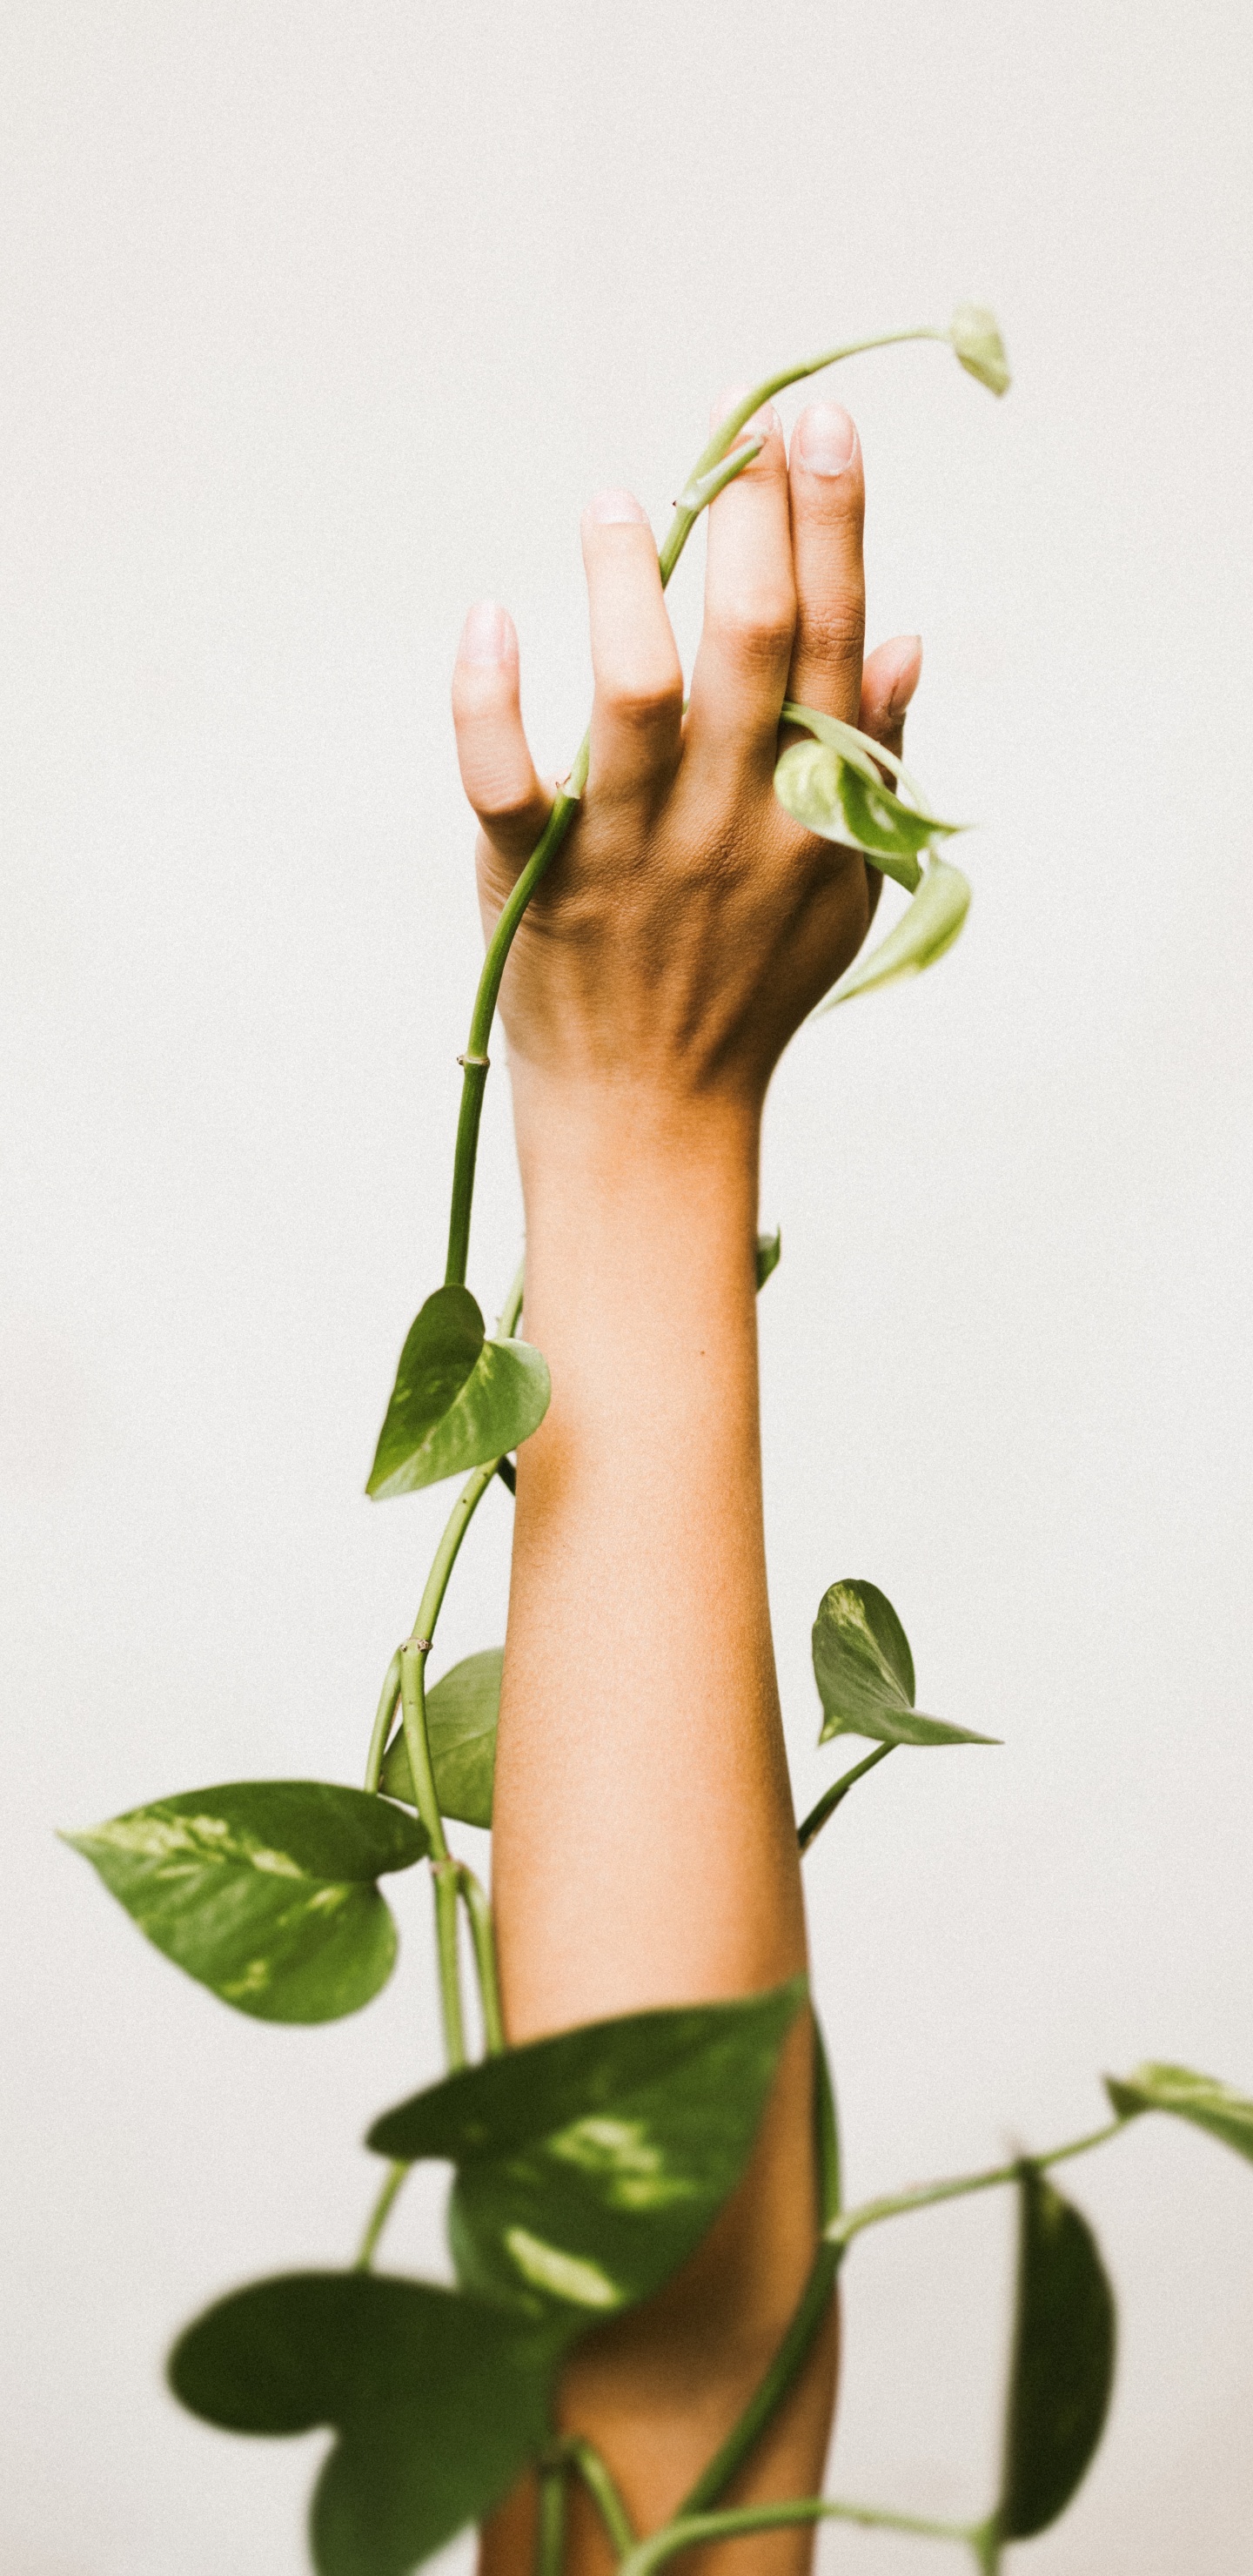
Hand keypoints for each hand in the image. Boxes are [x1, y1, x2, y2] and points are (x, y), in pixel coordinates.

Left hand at [451, 394, 920, 1122]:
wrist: (654, 1117)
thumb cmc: (748, 992)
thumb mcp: (839, 891)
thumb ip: (872, 766)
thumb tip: (907, 643)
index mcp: (810, 810)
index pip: (833, 640)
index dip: (832, 523)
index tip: (818, 424)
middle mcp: (729, 819)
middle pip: (750, 641)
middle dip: (751, 520)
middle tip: (738, 436)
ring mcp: (631, 850)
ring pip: (635, 692)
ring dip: (623, 582)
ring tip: (609, 501)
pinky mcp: (540, 882)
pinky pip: (504, 782)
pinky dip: (488, 702)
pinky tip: (488, 620)